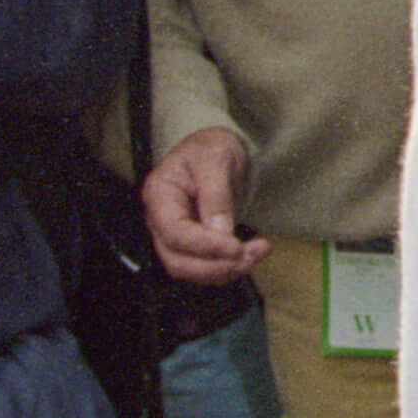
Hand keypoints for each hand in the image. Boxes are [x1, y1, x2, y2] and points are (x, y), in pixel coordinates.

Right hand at [140, 126, 268, 282]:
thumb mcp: (216, 159)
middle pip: (178, 261)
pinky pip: (205, 266)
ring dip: (225, 270)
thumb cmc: (211, 148)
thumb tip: (221, 233)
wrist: (216, 150)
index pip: (175, 233)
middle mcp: (160, 221)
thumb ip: (216, 195)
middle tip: (250, 255)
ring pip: (192, 270)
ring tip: (258, 253)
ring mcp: (174, 236)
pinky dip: (229, 267)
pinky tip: (252, 254)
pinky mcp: (192, 245)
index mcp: (159, 195)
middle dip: (216, 266)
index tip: (236, 248)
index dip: (205, 247)